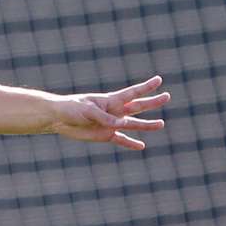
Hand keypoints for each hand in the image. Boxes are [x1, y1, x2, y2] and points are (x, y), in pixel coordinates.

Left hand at [51, 75, 169, 149]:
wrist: (58, 119)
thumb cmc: (71, 108)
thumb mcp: (88, 110)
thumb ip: (105, 117)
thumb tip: (121, 125)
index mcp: (111, 100)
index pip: (132, 92)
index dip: (146, 87)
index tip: (159, 79)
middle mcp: (115, 111)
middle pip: (138, 106)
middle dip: (152, 102)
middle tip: (167, 96)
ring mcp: (111, 124)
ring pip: (133, 124)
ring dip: (147, 125)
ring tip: (161, 124)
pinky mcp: (106, 136)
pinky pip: (121, 140)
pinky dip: (130, 144)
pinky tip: (141, 146)